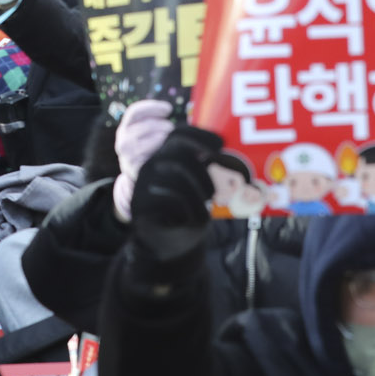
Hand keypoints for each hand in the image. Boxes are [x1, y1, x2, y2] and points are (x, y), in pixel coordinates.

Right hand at [111, 99, 176, 221]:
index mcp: (124, 128)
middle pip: (148, 125)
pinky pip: (155, 155)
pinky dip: (165, 151)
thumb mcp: (144, 135)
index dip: (152, 107)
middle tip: (173, 130)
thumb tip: (174, 111)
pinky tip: (168, 152)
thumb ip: (155, 122)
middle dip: (165, 125)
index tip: (168, 109)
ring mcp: (128, 156)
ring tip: (171, 141)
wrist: (137, 180)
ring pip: (154, 139)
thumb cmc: (146, 151)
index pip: (134, 111)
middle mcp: (123, 141)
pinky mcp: (136, 168)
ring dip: (167, 138)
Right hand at [127, 126, 220, 262]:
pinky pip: (169, 201)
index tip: (220, 144)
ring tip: (207, 206)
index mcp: (163, 154)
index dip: (200, 134)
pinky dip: (189, 210)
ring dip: (199, 194)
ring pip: (175, 180)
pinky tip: (194, 217)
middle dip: (202, 172)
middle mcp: (150, 165)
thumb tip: (233, 160)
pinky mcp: (142, 206)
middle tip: (215, 190)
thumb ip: (205, 169)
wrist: (166, 241)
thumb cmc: (187, 207)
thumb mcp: (196, 185)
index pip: (178, 134)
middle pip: (177, 155)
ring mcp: (143, 184)